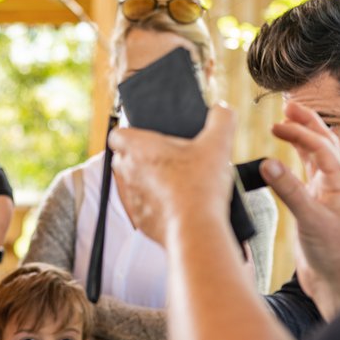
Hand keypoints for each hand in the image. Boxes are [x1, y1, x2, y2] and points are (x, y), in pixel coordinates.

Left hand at [108, 104, 236, 244]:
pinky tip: (176, 203)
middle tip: (167, 157)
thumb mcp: (218, 144)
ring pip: (131, 183)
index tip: (146, 135)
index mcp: (138, 149)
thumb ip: (221, 119)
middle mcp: (127, 172)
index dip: (128, 132)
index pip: (117, 134)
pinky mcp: (140, 220)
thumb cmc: (200, 185)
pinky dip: (154, 203)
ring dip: (147, 180)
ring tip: (174, 180)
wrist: (195, 230)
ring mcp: (131, 198)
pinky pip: (142, 207)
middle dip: (139, 156)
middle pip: (122, 158)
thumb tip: (223, 109)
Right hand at [261, 102, 339, 318]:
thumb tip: (267, 162)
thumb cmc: (333, 253)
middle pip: (324, 143)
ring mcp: (325, 194)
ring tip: (286, 121)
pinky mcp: (313, 205)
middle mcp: (334, 184)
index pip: (319, 147)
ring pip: (315, 157)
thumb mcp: (309, 219)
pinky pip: (304, 173)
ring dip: (302, 137)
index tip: (275, 125)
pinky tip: (282, 157)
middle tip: (288, 106)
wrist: (336, 280)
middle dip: (307, 123)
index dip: (298, 132)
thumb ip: (288, 190)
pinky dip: (294, 159)